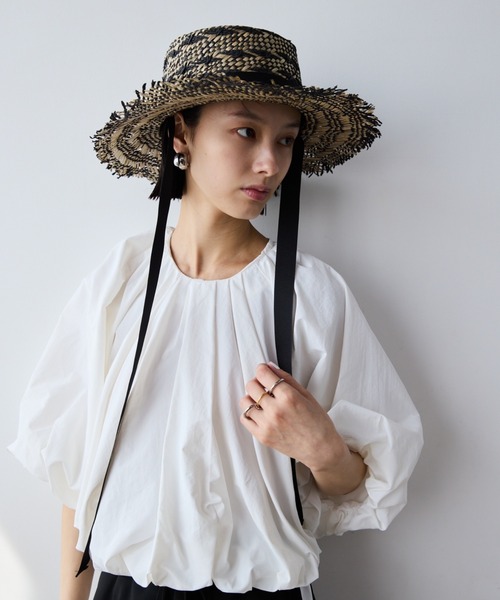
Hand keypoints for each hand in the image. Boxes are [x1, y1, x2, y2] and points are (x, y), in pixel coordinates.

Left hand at [239, 363, 366, 495]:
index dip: (262, 369)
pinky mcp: (262, 436)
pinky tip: (259, 412)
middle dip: (257, 382)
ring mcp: (267, 424)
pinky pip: (244, 418)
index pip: (263, 375)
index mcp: (289, 397)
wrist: (321, 449)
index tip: (263, 371)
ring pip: (245, 402)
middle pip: (252, 386)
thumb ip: (287, 379)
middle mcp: (276, 410)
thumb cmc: (318, 423)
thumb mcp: (307, 395)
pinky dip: (249, 413)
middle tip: (264, 386)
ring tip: (261, 401)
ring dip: (251, 398)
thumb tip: (270, 367)